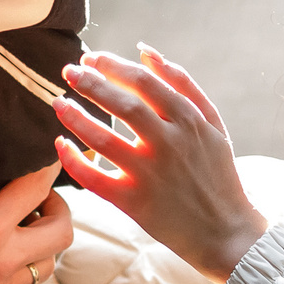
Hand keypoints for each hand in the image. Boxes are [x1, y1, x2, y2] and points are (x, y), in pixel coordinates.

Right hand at [0, 103, 72, 283]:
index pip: (38, 187)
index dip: (48, 165)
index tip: (49, 154)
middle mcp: (5, 262)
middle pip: (61, 232)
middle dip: (57, 208)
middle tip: (37, 196)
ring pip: (47, 267)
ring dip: (43, 245)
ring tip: (21, 229)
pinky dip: (27, 279)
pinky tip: (7, 266)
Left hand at [55, 47, 266, 283]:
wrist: (225, 231)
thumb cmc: (217, 173)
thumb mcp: (213, 124)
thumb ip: (183, 85)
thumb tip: (146, 52)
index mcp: (188, 121)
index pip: (143, 82)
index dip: (112, 66)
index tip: (91, 59)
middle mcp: (168, 145)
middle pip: (122, 104)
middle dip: (91, 83)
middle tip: (68, 71)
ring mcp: (149, 175)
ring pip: (103, 139)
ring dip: (75, 117)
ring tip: (58, 102)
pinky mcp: (134, 203)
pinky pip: (94, 179)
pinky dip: (73, 160)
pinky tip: (59, 144)